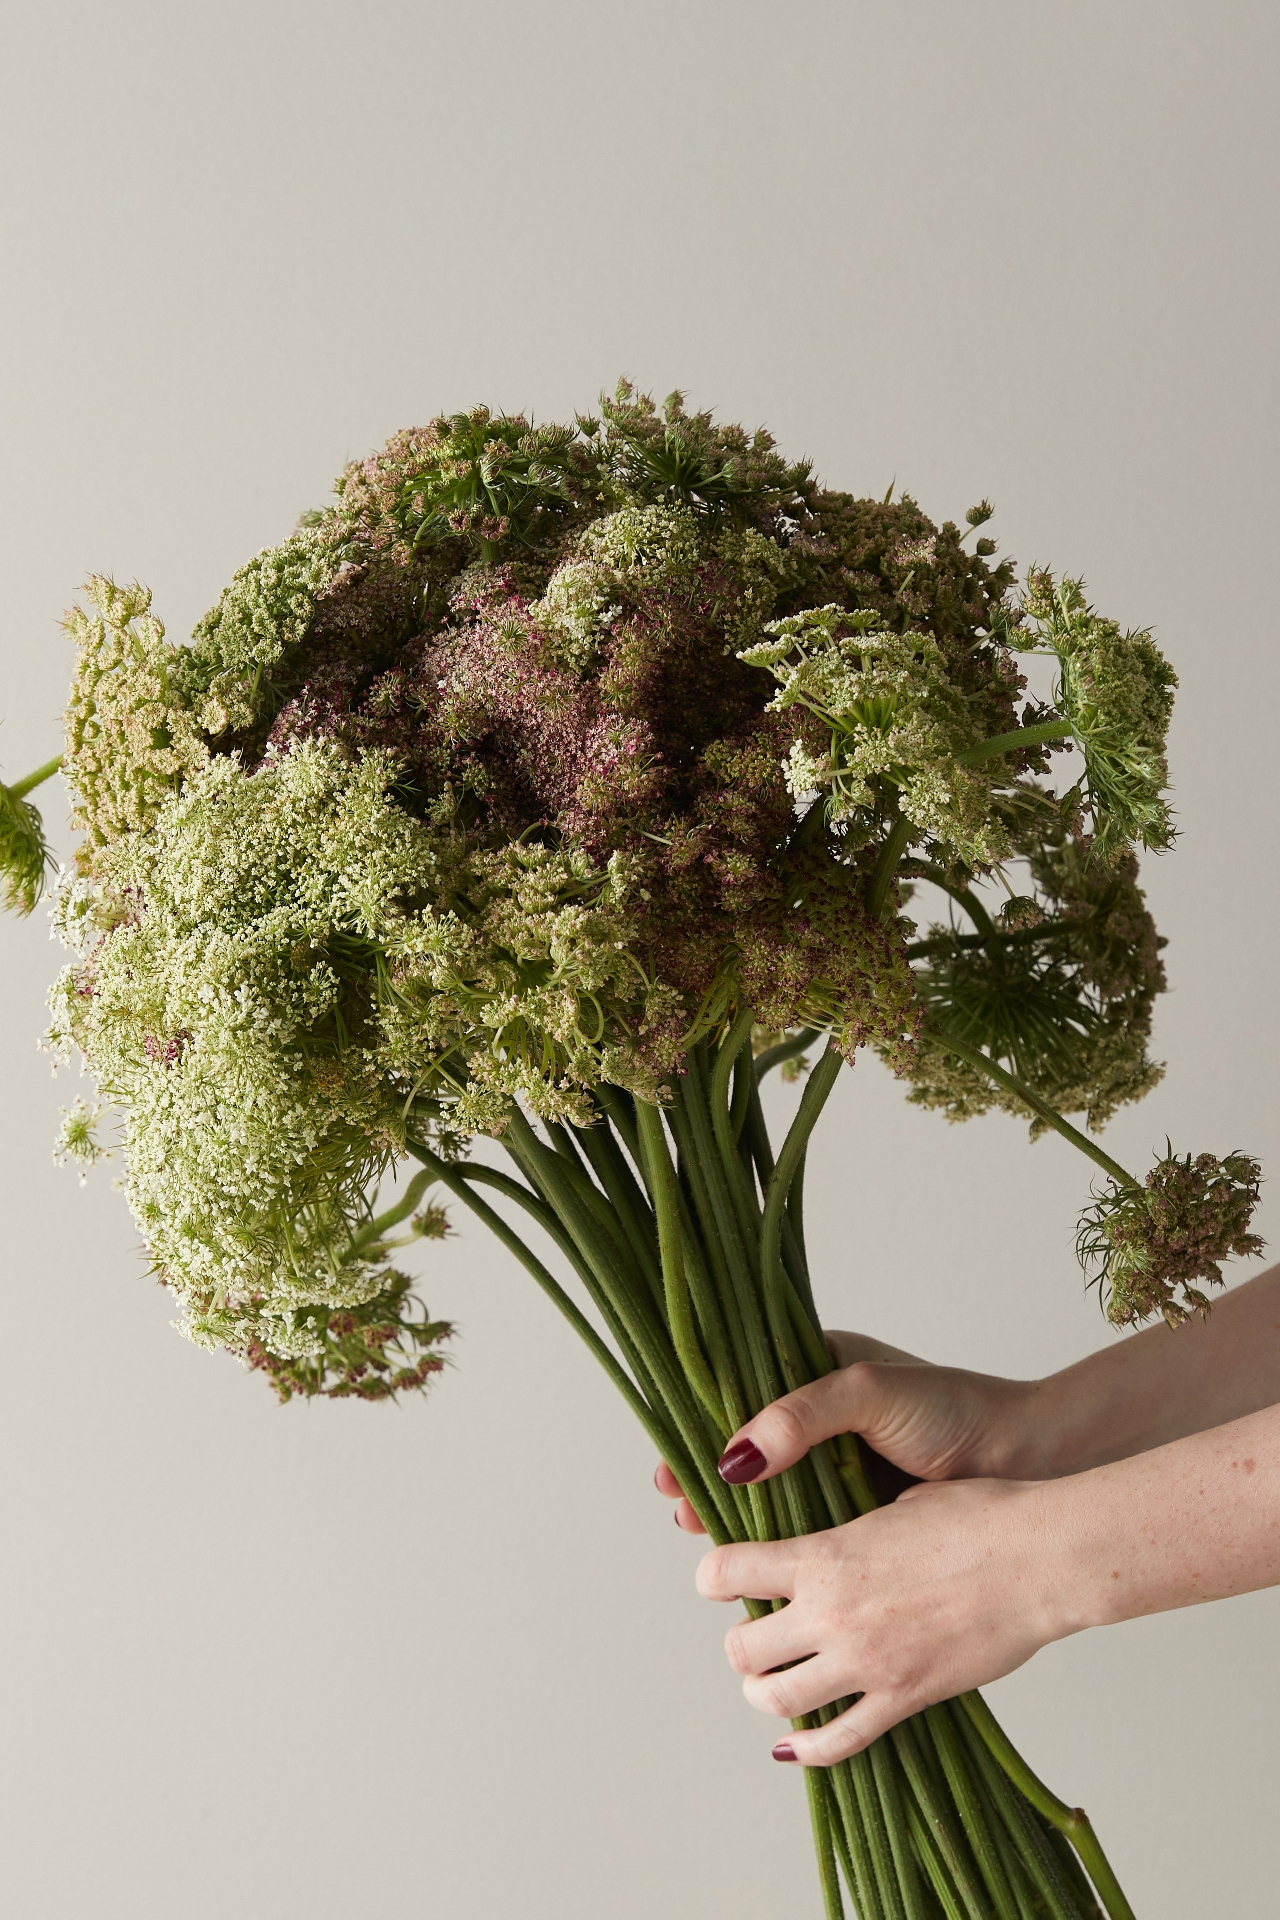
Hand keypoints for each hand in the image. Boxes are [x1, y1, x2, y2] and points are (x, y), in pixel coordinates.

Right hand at [655, 1329, 1044, 1532]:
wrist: (1026, 1461)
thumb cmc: (956, 1412)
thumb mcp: (871, 1395)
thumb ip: (802, 1416)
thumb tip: (736, 1456)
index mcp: (818, 1371)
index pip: (743, 1399)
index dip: (703, 1433)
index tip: (672, 1469)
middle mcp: (822, 1422)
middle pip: (749, 1453)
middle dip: (709, 1481)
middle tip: (680, 1511)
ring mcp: (840, 1470)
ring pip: (772, 1498)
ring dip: (736, 1521)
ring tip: (703, 1545)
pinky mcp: (860, 1517)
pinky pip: (805, 1534)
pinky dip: (776, 1550)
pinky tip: (754, 1572)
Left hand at [697, 1477, 1064, 1763]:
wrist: (1036, 1558)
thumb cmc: (977, 1516)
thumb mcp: (895, 1502)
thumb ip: (850, 1529)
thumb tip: (836, 1539)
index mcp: (823, 1554)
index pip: (727, 1571)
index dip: (713, 1575)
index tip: (719, 1577)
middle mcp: (832, 1612)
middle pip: (742, 1648)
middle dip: (741, 1642)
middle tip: (754, 1633)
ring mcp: (866, 1662)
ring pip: (777, 1699)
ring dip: (765, 1692)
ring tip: (771, 1681)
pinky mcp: (903, 1698)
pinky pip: (839, 1740)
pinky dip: (808, 1748)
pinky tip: (796, 1745)